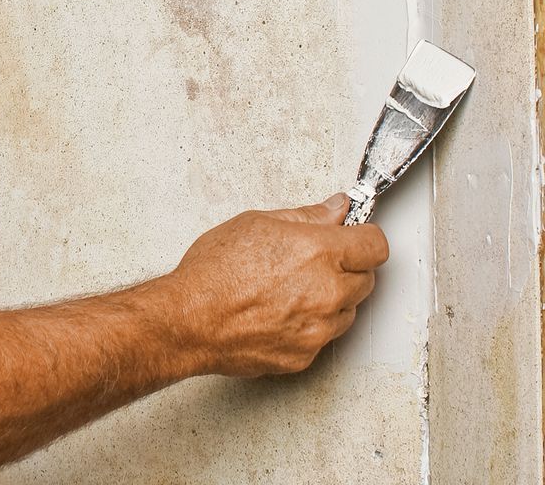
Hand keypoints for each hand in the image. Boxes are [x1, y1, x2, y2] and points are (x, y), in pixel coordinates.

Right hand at [166, 194, 388, 376]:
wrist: (188, 320)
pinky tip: (280, 313)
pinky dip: (310, 326)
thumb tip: (333, 209)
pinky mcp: (306, 355)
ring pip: (348, 311)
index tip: (355, 236)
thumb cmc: (212, 274)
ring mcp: (319, 328)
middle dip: (348, 268)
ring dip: (332, 300)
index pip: (375, 245)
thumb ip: (305, 217)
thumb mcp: (255, 224)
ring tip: (291, 290)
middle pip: (367, 279)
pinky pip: (323, 337)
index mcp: (319, 252)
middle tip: (314, 262)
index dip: (364, 237)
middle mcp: (327, 292)